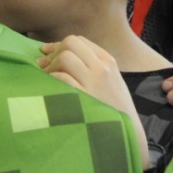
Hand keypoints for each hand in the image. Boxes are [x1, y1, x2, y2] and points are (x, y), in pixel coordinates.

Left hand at [39, 36, 149, 168]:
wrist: (127, 132)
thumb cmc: (114, 108)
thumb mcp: (111, 81)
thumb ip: (92, 66)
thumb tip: (57, 55)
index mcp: (108, 61)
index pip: (79, 40)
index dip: (59, 45)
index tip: (48, 54)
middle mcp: (101, 68)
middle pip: (70, 43)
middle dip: (53, 53)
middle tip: (45, 66)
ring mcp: (93, 82)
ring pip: (64, 57)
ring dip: (51, 66)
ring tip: (48, 78)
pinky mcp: (84, 97)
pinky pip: (61, 78)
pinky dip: (51, 80)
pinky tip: (50, 88)